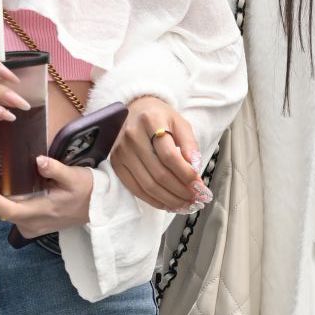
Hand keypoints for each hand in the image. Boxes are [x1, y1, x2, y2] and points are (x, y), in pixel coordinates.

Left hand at [0, 156, 94, 238]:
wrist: (100, 209)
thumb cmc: (88, 191)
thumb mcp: (75, 177)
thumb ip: (55, 169)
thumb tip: (39, 160)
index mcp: (39, 212)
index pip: (4, 208)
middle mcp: (30, 224)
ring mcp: (30, 227)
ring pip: (0, 214)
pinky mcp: (32, 226)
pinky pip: (9, 214)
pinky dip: (2, 200)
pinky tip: (8, 186)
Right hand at [111, 96, 210, 215]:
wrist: (135, 110)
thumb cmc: (160, 118)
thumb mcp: (180, 123)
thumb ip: (190, 144)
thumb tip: (195, 168)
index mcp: (151, 120)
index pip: (170, 155)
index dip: (186, 174)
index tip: (199, 185)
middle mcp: (132, 135)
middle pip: (159, 173)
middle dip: (180, 191)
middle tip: (194, 200)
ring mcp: (121, 150)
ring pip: (148, 185)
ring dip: (169, 199)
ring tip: (184, 204)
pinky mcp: (116, 163)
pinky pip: (135, 188)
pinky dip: (153, 200)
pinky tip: (166, 203)